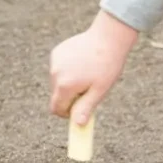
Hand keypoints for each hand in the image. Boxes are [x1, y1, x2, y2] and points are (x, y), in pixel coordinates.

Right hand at [49, 10, 137, 124]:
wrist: (108, 38)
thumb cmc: (107, 65)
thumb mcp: (99, 91)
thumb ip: (86, 108)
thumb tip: (77, 125)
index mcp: (64, 85)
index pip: (56, 109)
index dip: (67, 114)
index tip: (79, 111)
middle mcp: (55, 73)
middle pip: (57, 96)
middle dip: (71, 97)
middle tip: (90, 90)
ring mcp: (54, 61)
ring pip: (59, 82)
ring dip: (70, 83)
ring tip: (89, 74)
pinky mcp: (57, 52)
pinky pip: (60, 69)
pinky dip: (69, 70)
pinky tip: (84, 62)